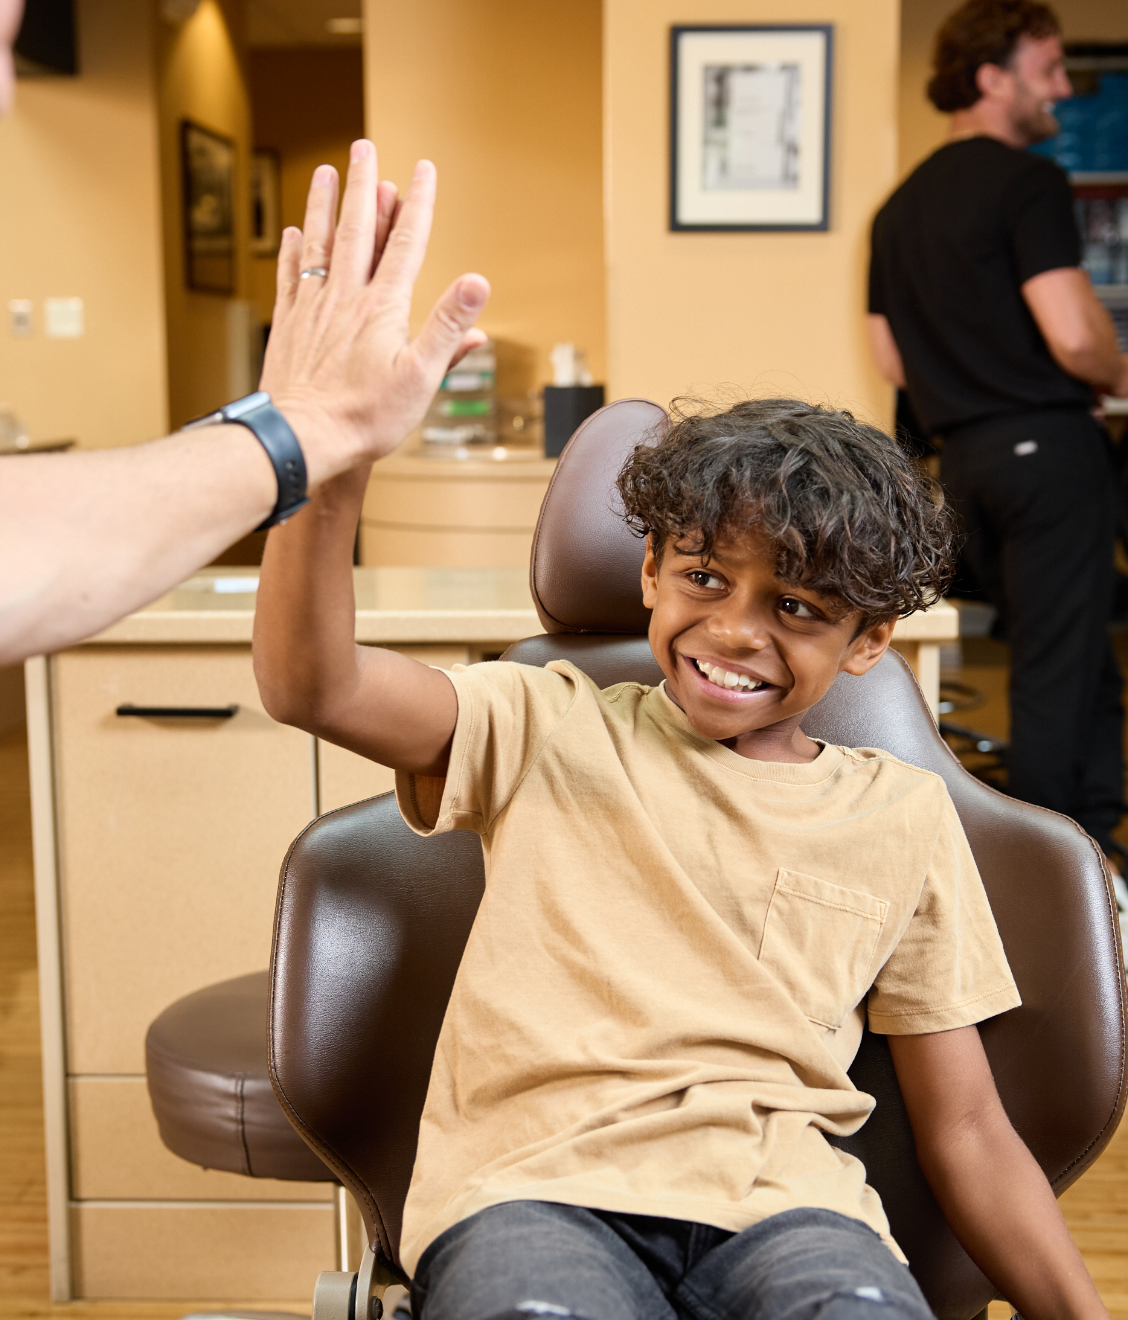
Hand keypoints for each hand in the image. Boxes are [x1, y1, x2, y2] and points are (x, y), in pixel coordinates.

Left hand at [260, 139, 489, 478]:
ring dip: (323, 206)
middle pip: (356, 230)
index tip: (423, 170)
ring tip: (325, 173)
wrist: (302, 437)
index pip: (404, 244)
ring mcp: (312, 309)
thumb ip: (448, 326)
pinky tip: (293, 233)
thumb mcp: (421, 377)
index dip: (416, 205)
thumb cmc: (365, 417)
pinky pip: (290, 277)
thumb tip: (478, 282)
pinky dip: (292, 250)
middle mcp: (345, 298)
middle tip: (363, 148)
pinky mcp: (287, 327)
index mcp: (382, 308)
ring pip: (318, 244)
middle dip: (363, 187)